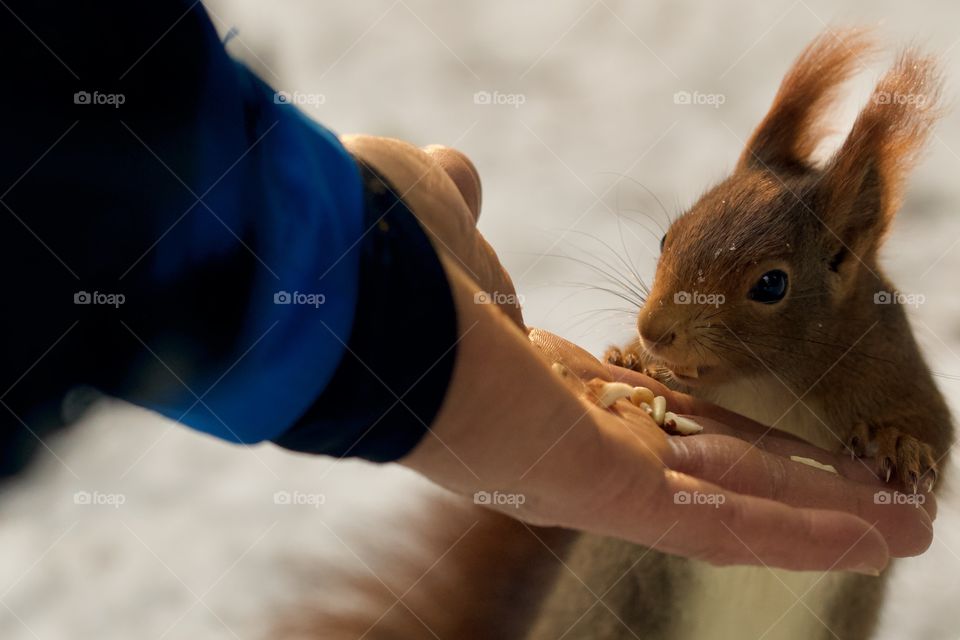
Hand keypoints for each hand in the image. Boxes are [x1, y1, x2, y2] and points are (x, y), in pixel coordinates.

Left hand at [339, 135, 932, 573]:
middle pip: (699, 465)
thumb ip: (460, 204)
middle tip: (865, 492)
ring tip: (901, 522)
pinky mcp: (599, 489)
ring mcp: (582, 471)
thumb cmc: (381, 243)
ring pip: (725, 505)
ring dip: (817, 515)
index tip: (753, 417)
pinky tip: (878, 530)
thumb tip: (463, 176)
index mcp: (532, 376)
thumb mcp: (435, 207)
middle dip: (785, 481)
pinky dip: (801, 530)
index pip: (642, 407)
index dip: (705, 415)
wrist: (345, 283)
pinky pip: (717, 523)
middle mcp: (562, 437)